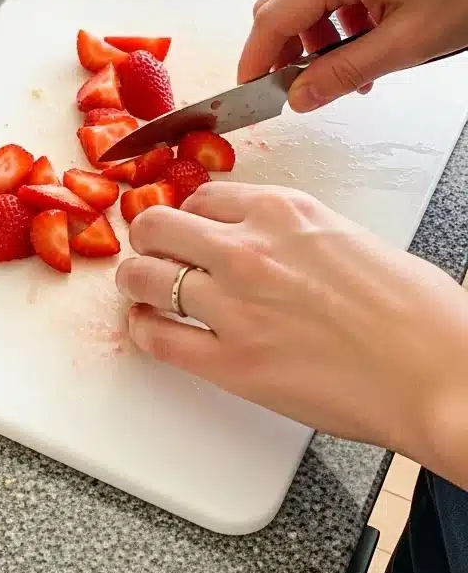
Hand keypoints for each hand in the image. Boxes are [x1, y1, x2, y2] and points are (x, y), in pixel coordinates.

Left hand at [116, 182, 467, 486]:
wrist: (443, 374)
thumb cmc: (417, 311)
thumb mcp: (346, 236)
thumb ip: (289, 231)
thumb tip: (257, 238)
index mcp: (280, 211)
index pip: (201, 198)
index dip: (188, 215)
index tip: (186, 228)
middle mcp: (246, 248)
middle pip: (157, 226)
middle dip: (149, 238)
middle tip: (151, 253)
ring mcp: (233, 305)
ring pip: (144, 276)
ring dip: (135, 280)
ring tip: (139, 288)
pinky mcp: (231, 363)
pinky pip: (157, 338)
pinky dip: (143, 330)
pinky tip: (148, 327)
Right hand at [237, 0, 467, 111]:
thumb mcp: (409, 42)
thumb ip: (346, 73)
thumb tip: (299, 97)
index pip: (272, 20)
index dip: (255, 61)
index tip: (249, 94)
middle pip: (278, 7)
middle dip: (279, 53)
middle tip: (293, 91)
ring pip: (303, 2)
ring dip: (310, 42)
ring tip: (344, 75)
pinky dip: (333, 25)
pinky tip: (360, 48)